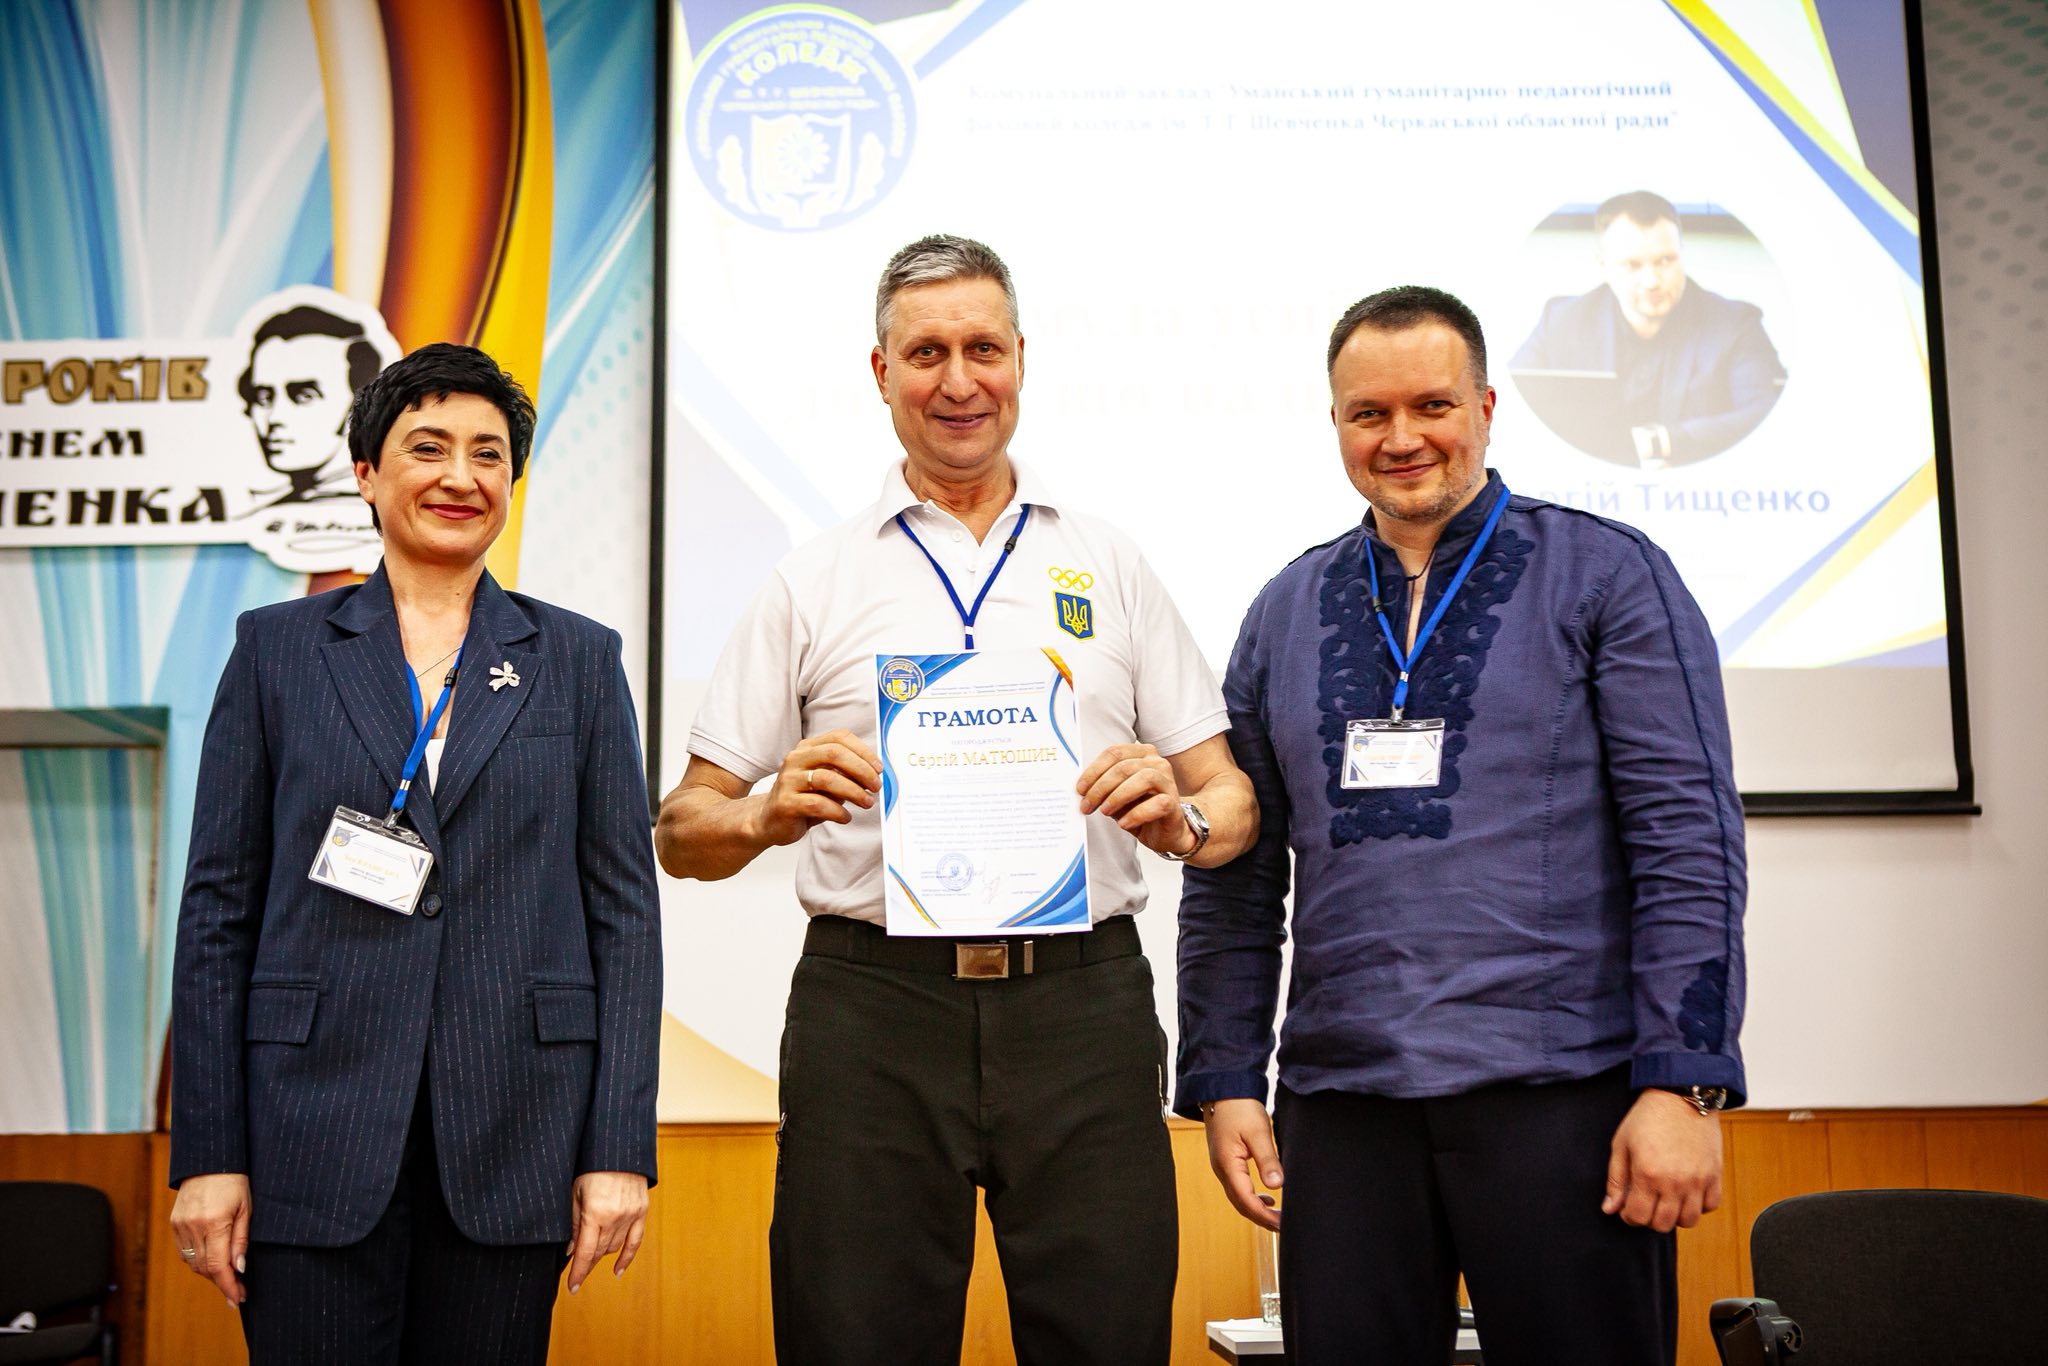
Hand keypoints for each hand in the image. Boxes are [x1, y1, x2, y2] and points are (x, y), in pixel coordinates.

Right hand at [169, 1172, 250, 1304]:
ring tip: (227, 1277)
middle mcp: (193, 1227)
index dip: (229, 1286)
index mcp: (214, 1223)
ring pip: (193, 1263)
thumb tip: (239, 1269)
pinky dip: (198, 1261)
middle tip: (238, 1291)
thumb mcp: (246, 1208)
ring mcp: (181, 1226)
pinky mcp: (174, 1224)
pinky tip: (211, 1260)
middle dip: (222, 1283)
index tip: (239, 1298)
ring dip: (210, 1273)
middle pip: (205, 1268)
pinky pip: (185, 1252)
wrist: (209, 1160)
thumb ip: (241, 1240)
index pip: (219, 1266)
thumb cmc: (234, 1181)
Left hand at [566, 1171, 649, 1292]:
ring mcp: (631, 1215)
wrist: (619, 1148)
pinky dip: (626, 1257)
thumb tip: (572, 1250)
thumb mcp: (576, 1192)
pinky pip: (635, 1241)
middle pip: (600, 1252)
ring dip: (602, 1256)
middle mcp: (615, 1217)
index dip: (578, 1272)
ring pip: (615, 1247)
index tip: (572, 1287)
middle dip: (587, 1265)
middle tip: (577, 1275)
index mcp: (595, 1212)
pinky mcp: (642, 1211)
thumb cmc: (592, 1167)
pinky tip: (618, 1270)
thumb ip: (574, 1223)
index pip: (586, 1252)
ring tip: (592, 1260)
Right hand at [747, 730, 881, 846]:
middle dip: (861, 770)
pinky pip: (817, 804)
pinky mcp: (785, 803)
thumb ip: (845, 774)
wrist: (769, 820)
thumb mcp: (826, 781)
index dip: (864, 751)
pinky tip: (845, 817)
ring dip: (853, 792)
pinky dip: (838, 811)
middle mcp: (796, 759)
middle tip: (876, 786)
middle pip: (834, 754)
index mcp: (807, 748)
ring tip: (867, 803)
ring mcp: (788, 780)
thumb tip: (874, 776)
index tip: (879, 768)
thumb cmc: (803, 798)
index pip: (839, 738)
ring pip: (827, 778)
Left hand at [1076, 743, 1190, 855]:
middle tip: (1087, 805)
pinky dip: (1136, 814)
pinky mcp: (1173, 802)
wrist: (1164, 832)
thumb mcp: (1116, 794)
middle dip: (1101, 787)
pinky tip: (1123, 823)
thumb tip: (1081, 788)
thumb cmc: (1140, 808)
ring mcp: (1168, 781)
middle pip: (1125, 767)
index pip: (1115, 753)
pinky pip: (1157, 803)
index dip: (1094, 771)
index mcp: (1142, 754)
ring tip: (1105, 811)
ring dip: (1118, 796)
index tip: (1080, 789)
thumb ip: (1103, 786)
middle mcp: (1158, 763)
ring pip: (1144, 778)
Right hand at [1203, 1098, 1283, 1231]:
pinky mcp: (1226, 1161)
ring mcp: (1222, 1166)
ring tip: (1278, 1216)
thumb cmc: (1239, 1107)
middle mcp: (1222, 1170)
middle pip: (1241, 1204)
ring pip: (1239, 1197)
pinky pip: (1238, 1187)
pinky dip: (1252, 1197)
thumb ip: (1267, 1160)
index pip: (1246, 1201)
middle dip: (1262, 1218)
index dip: (1265, 1216)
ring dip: (1257, 1209)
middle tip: (1284, 1226)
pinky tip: (1267, 1196)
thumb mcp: (1258, 1132)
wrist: (1223, 1089)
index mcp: (1228, 1165)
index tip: (1283, 1224)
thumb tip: (1276, 1186)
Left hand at [1603, 1089, 1723, 1231]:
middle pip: (1662, 1224)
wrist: (1680, 1095)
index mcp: (1648, 1174)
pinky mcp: (1714, 1174)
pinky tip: (1687, 1192)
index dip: (1629, 1216)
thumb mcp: (1621, 1144)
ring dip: (1675, 1215)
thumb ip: (1615, 1179)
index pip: (1638, 1217)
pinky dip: (1699, 1206)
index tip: (1628, 1206)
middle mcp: (1675, 1182)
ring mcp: (1698, 1180)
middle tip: (1646, 1202)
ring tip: (1666, 1199)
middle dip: (1649, 1218)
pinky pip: (1710, 1206)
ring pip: (1688, 1221)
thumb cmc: (1648, 1117)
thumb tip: (1609, 1208)